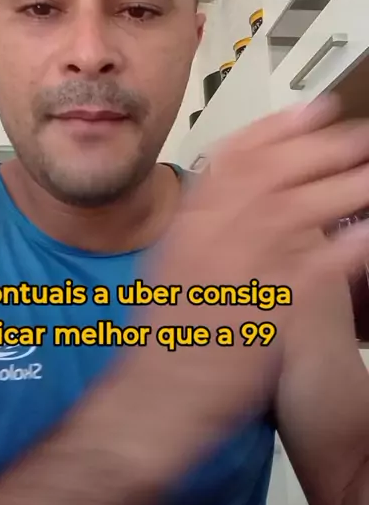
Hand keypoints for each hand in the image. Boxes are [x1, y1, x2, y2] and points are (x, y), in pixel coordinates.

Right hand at [121, 98, 368, 459]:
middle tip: (355, 133)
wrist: (158, 394)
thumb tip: (241, 190)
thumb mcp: (174, 261)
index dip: (277, 128)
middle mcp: (210, 238)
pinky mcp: (262, 311)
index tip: (313, 109)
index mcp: (188, 222)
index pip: (234, 158)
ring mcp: (237, 272)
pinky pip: (310, 274)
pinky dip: (342, 251)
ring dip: (340, 187)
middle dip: (318, 147)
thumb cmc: (166, 332)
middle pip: (270, 175)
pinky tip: (366, 235)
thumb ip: (208, 222)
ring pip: (294, 213)